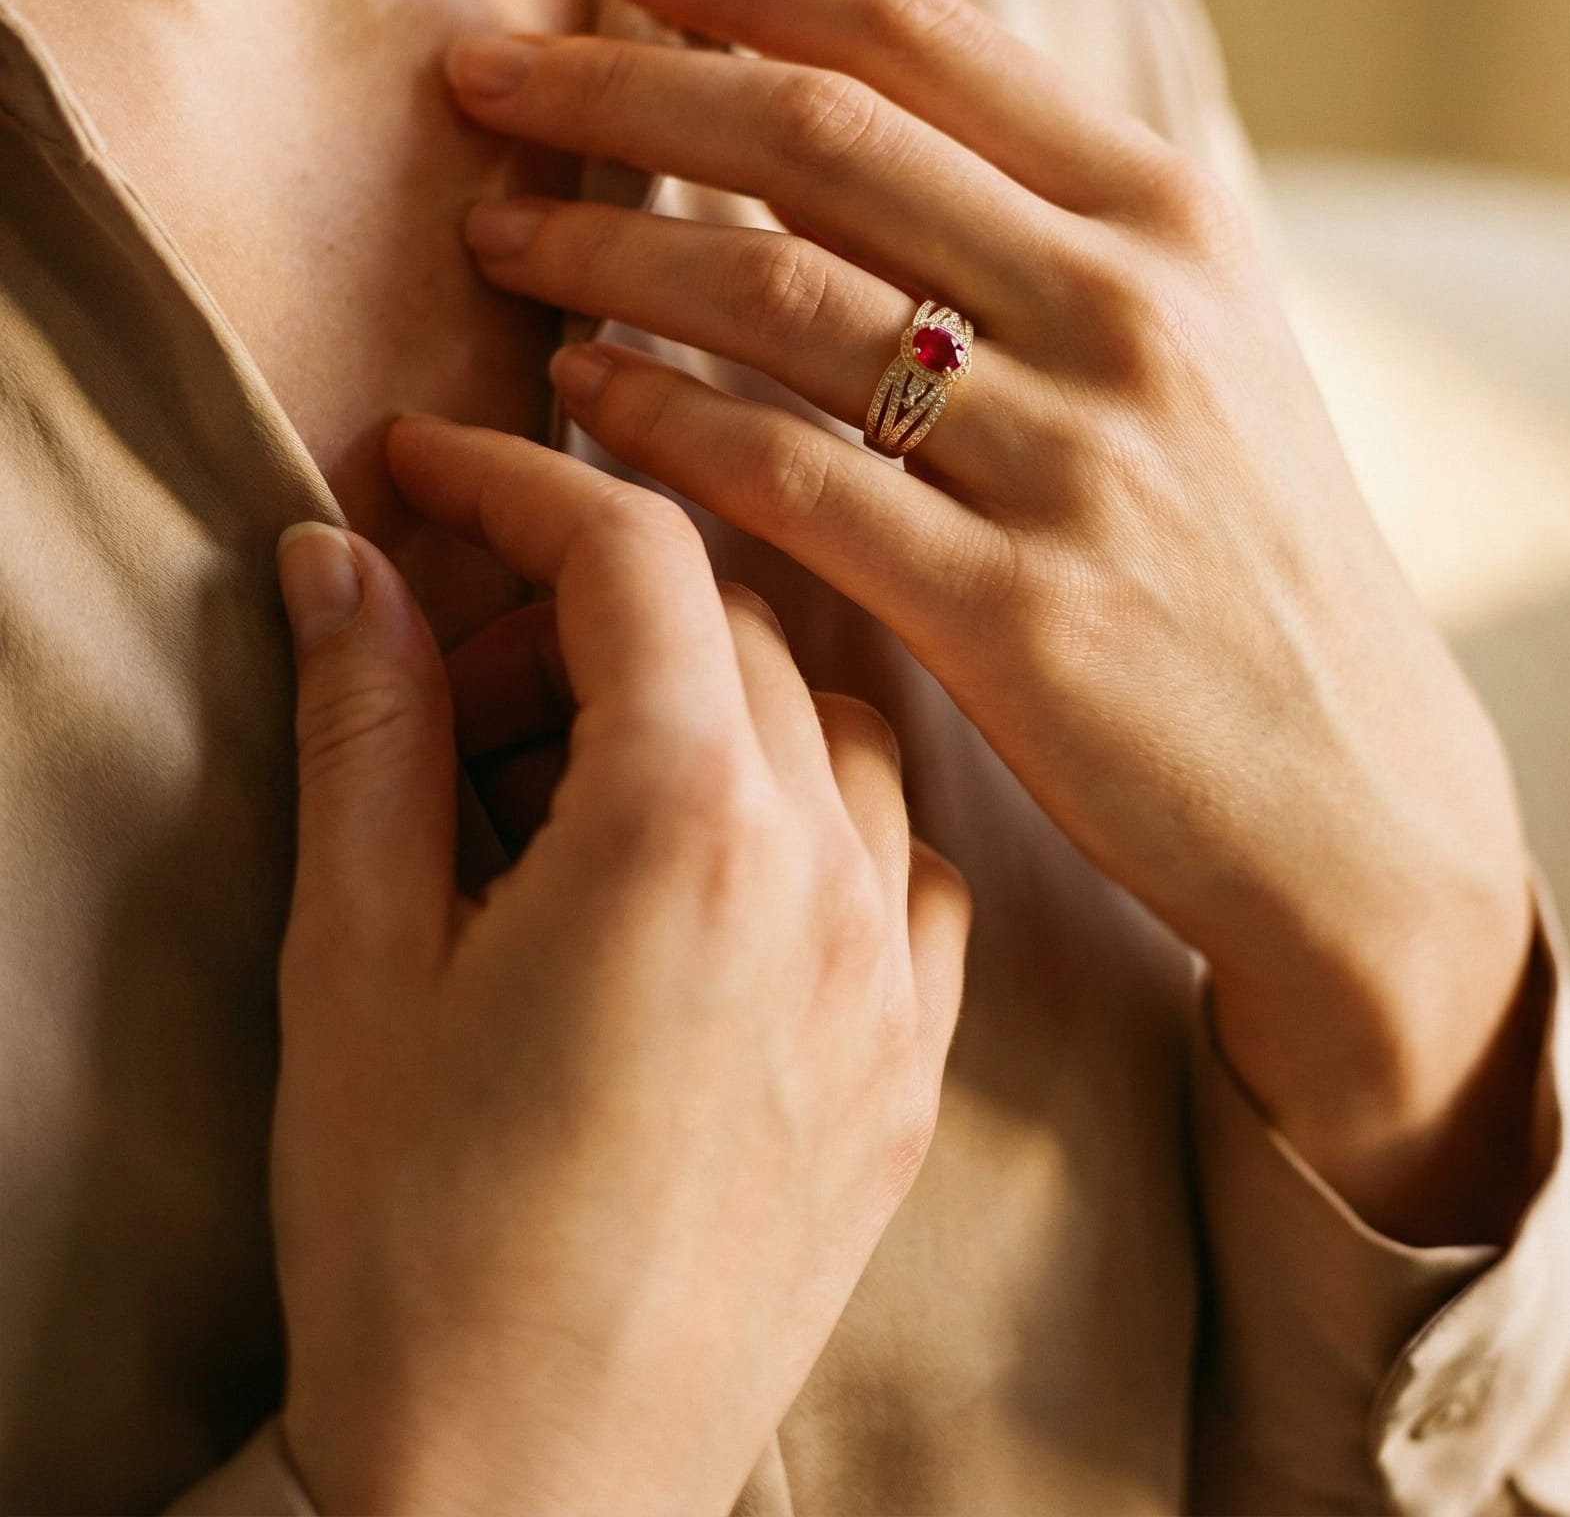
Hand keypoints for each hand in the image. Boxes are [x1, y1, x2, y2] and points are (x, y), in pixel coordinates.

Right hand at [272, 418, 968, 1516]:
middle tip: (455, 659)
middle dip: (590, 597)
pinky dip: (821, 815)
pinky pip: (910, 865)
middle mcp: (831, 879)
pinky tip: (722, 870)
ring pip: (841, 727)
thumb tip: (343, 559)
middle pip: (737, 625)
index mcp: (688, 830)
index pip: (631, 557)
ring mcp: (895, 978)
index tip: (431, 467)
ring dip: (716, 693)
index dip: (520, 481)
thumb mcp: (356, 965)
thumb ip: (370, 729)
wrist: (526, 1503)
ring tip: (578, 762)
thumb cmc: (415, 1246)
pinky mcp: (916, 1068)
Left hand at [448, 0, 1539, 1243]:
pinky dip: (659, 419)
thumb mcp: (1203, 345)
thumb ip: (1055, 223)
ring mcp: (1079, 460)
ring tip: (496, 234)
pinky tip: (575, 391)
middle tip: (479, 71)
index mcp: (1168, 213)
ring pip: (779, 299)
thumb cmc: (1245, 555)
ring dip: (604, 250)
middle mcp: (1129, 307)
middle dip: (618, 85)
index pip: (911, 32)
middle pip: (816, 137)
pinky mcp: (1021, 615)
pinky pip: (789, 480)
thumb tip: (856, 102)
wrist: (1356, 797)